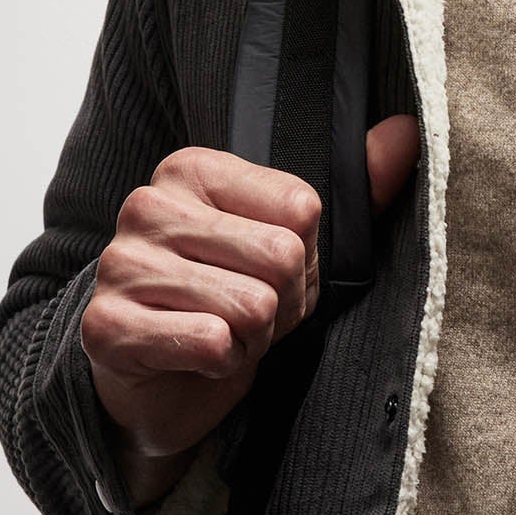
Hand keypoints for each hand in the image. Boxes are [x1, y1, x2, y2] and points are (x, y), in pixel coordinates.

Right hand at [84, 116, 421, 501]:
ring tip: (223, 334)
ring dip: (253, 338)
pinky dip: (222, 364)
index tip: (270, 273)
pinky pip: (212, 342)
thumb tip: (410, 131)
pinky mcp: (105, 326)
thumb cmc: (228, 299)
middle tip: (249, 314)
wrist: (159, 383)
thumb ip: (358, 185)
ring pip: (252, 305)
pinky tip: (197, 358)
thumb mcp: (294, 241)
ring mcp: (121, 264)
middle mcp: (148, 205)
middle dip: (283, 304)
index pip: (302, 208)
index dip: (306, 258)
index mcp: (192, 169)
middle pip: (281, 257)